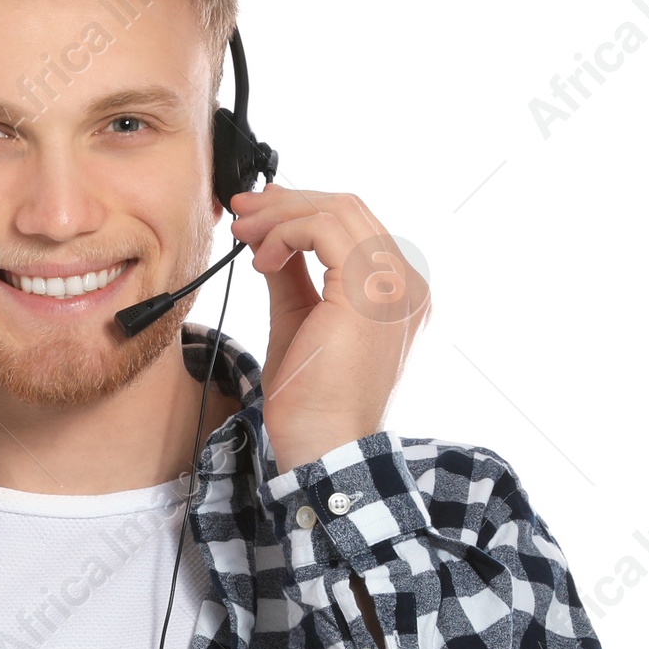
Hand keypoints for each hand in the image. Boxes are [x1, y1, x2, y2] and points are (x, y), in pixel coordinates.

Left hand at [228, 185, 430, 475]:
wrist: (323, 446)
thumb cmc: (312, 400)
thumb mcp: (299, 318)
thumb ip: (293, 275)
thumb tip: (273, 235)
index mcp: (398, 292)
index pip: (355, 226)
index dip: (301, 210)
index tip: (256, 216)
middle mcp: (407, 284)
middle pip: (348, 208)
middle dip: (285, 203)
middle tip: (241, 212)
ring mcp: (395, 285)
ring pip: (336, 210)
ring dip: (279, 215)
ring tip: (243, 235)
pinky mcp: (370, 291)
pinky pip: (323, 230)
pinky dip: (284, 233)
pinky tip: (260, 260)